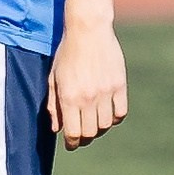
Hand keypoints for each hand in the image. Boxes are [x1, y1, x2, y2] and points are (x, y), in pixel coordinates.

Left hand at [47, 17, 127, 150]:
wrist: (88, 30)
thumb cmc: (66, 54)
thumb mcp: (53, 78)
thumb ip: (53, 105)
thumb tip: (56, 129)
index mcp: (69, 97)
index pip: (73, 132)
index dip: (72, 143)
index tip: (71, 144)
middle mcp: (88, 98)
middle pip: (91, 132)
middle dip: (85, 138)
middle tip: (81, 135)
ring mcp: (106, 92)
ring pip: (106, 125)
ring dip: (99, 129)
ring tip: (94, 124)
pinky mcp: (119, 85)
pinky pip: (120, 112)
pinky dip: (115, 118)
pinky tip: (108, 115)